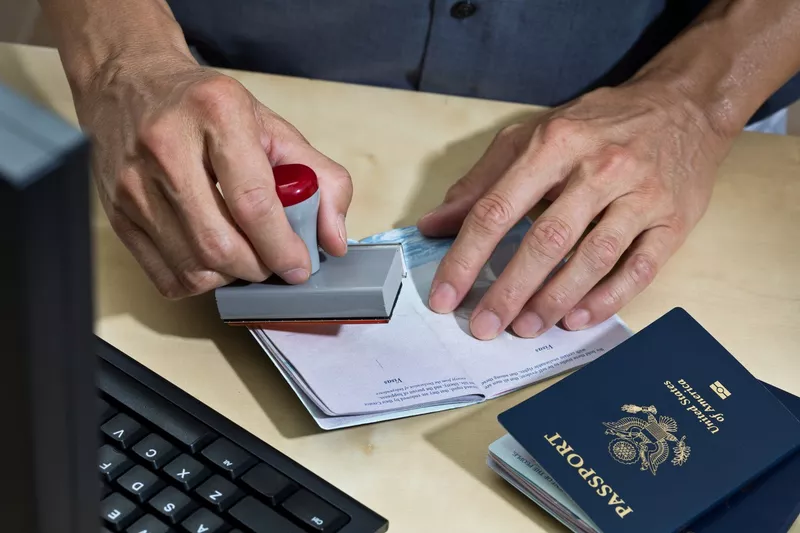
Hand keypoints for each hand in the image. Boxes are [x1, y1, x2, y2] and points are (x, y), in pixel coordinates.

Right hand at [76, 52, 351, 297]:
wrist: (132, 84)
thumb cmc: (208, 110)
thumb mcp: (274, 129)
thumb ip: (322, 180)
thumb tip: (333, 241)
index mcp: (217, 114)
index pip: (254, 202)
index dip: (283, 247)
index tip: (300, 266)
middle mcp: (166, 147)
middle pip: (220, 244)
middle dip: (259, 268)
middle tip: (274, 262)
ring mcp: (133, 184)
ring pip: (193, 267)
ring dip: (231, 277)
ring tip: (245, 257)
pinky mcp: (116, 215)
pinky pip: (166, 276)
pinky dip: (200, 281)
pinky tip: (212, 260)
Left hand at [417, 83, 730, 339]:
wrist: (683, 106)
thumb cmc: (597, 125)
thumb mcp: (532, 136)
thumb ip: (481, 182)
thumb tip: (433, 225)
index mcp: (554, 143)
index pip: (497, 208)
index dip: (466, 257)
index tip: (445, 296)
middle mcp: (599, 168)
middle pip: (546, 239)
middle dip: (509, 289)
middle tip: (484, 326)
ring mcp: (641, 195)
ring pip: (593, 258)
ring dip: (555, 300)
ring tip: (525, 327)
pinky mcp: (673, 220)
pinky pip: (639, 268)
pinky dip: (607, 299)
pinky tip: (576, 319)